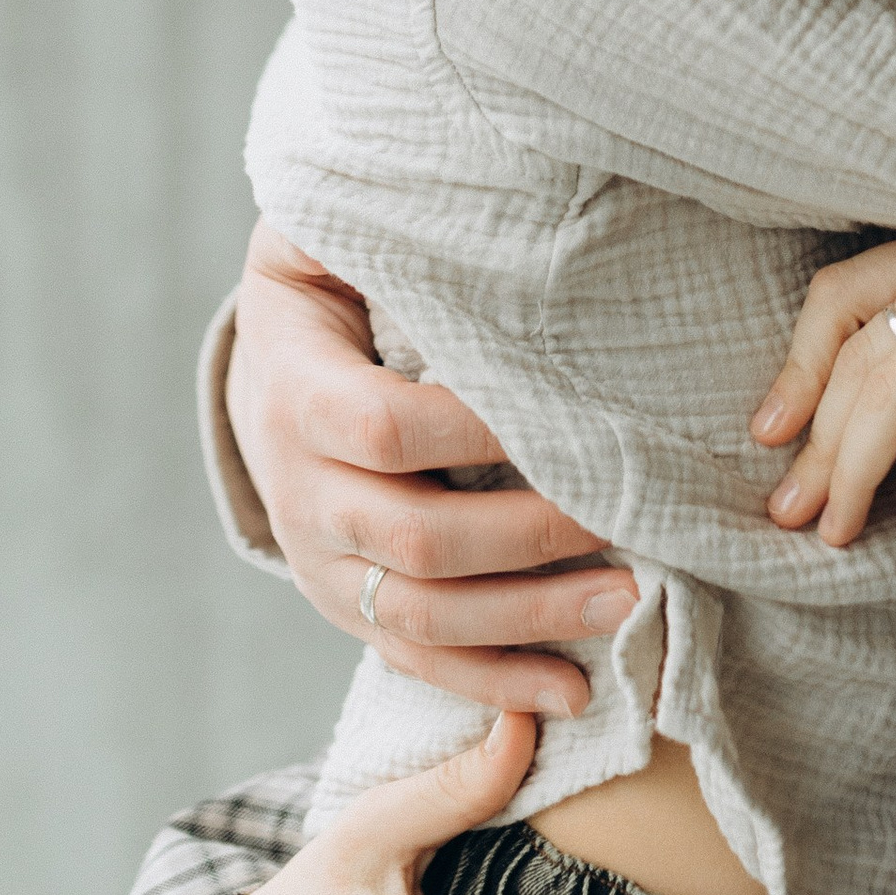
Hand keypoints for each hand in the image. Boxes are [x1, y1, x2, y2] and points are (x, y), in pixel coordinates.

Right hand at [230, 219, 639, 713]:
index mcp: (296, 395)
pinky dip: (493, 682)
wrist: (270, 366)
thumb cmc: (330, 282)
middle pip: (417, 538)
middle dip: (529, 538)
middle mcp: (300, 493)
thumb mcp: (326, 235)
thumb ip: (377, 224)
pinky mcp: (350, 605)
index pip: (385, 428)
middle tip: (625, 520)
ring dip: (528, 617)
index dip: (472, 431)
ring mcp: (322, 562)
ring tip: (624, 601)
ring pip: (422, 614)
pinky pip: (416, 658)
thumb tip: (447, 205)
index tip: (567, 415)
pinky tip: (570, 689)